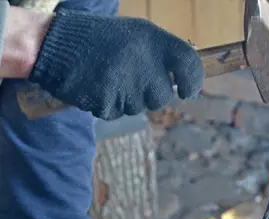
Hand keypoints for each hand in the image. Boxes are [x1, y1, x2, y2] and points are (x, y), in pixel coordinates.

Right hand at [28, 9, 203, 119]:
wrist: (55, 45)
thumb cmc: (102, 40)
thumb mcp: (138, 35)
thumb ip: (164, 55)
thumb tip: (189, 78)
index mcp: (154, 40)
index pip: (190, 63)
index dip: (193, 81)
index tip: (187, 90)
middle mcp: (144, 62)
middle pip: (163, 96)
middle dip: (150, 94)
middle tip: (131, 78)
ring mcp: (126, 84)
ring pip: (140, 107)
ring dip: (128, 99)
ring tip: (110, 78)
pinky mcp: (109, 102)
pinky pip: (118, 113)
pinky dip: (109, 104)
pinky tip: (98, 86)